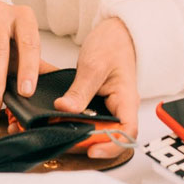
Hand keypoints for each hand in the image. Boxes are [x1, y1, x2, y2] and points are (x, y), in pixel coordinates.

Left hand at [54, 17, 138, 158]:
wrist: (115, 33)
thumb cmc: (112, 44)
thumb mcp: (94, 64)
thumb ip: (80, 89)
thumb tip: (64, 109)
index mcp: (126, 99)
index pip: (127, 131)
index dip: (111, 145)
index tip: (91, 150)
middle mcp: (120, 108)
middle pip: (110, 137)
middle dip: (88, 145)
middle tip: (64, 144)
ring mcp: (110, 108)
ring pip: (98, 131)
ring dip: (80, 137)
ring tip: (57, 137)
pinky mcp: (99, 105)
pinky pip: (90, 121)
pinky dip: (76, 126)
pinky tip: (60, 125)